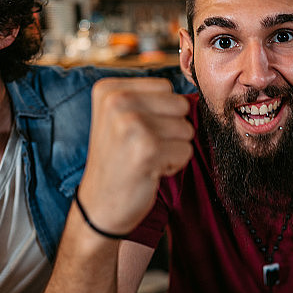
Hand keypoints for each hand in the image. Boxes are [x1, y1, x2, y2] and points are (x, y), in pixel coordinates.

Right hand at [77, 77, 193, 235]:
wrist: (100, 206)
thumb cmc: (119, 160)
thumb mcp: (121, 118)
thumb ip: (148, 98)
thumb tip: (192, 91)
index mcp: (109, 89)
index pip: (166, 87)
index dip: (162, 112)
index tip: (137, 131)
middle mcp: (117, 101)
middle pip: (180, 105)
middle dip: (171, 129)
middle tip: (143, 147)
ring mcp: (131, 124)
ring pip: (186, 128)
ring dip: (172, 148)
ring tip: (146, 158)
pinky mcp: (147, 149)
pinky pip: (186, 151)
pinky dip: (174, 165)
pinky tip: (149, 170)